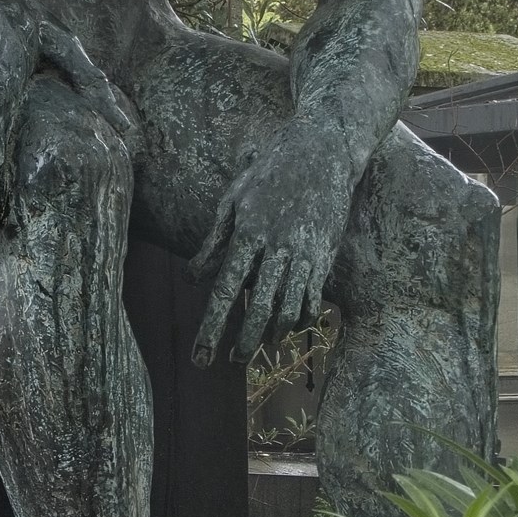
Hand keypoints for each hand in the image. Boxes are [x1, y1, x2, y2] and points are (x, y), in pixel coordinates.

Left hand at [191, 128, 356, 365]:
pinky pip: (311, 298)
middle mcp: (278, 248)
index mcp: (249, 234)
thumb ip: (214, 241)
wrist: (323, 153)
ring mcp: (305, 254)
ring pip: (289, 308)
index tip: (200, 355)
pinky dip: (298, 318)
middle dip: (243, 342)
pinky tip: (286, 328)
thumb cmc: (270, 172)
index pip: (226, 290)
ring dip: (271, 335)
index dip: (212, 327)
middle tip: (229, 363)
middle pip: (259, 308)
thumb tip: (193, 279)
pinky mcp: (324, 256)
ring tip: (256, 349)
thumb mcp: (233, 199)